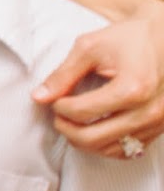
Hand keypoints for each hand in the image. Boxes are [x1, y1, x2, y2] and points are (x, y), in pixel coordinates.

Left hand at [35, 19, 163, 158]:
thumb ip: (63, 74)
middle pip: (93, 138)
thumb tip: (38, 97)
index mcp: (133, 88)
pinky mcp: (161, 129)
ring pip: (110, 150)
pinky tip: (92, 130)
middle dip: (66, 128)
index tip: (54, 98)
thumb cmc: (128, 39)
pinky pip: (128, 151)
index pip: (81, 112)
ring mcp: (159, 123)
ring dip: (83, 141)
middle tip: (58, 115)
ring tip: (71, 122)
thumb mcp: (90, 48)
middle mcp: (149, 111)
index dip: (59, 107)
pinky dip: (105, 146)